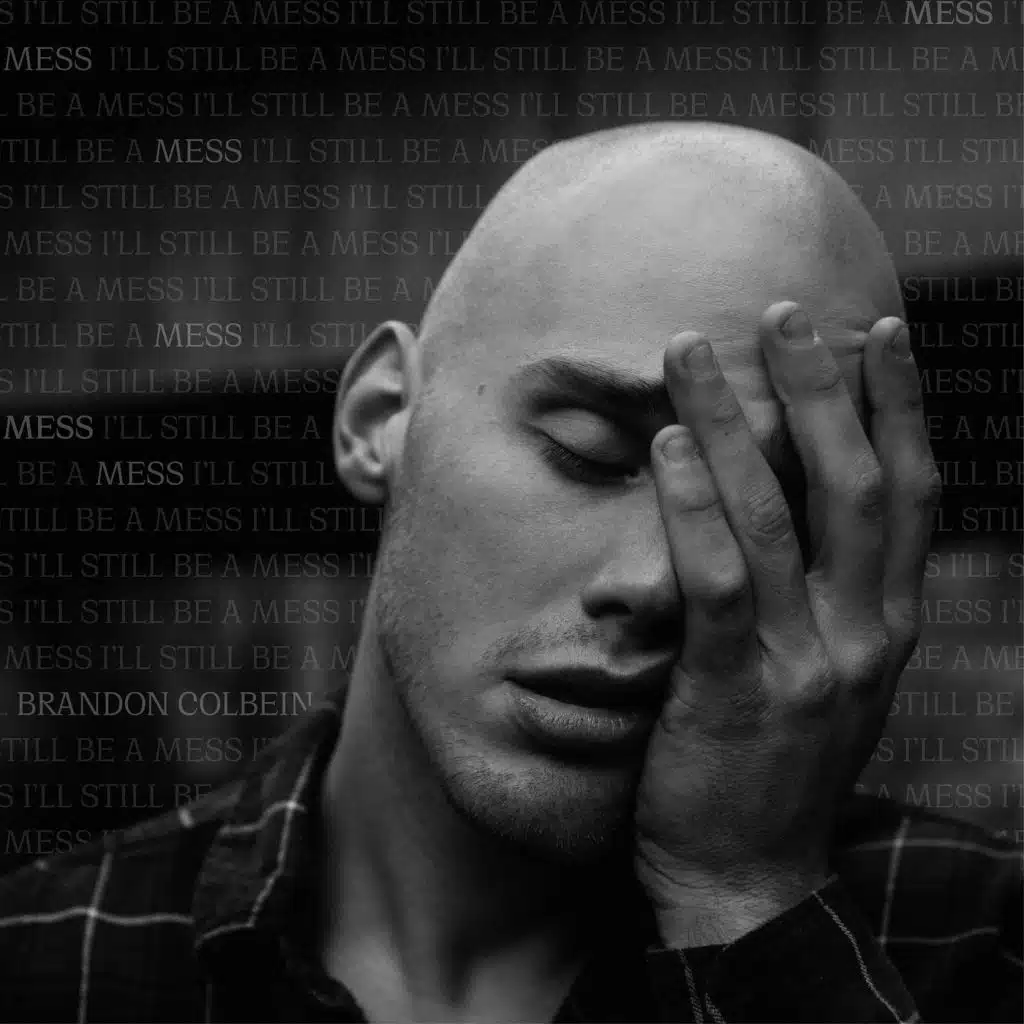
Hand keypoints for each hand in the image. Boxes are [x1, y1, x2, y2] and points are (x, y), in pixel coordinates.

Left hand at [632, 302, 940, 946]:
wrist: (749, 876)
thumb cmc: (778, 761)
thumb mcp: (831, 674)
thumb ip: (829, 595)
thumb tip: (798, 504)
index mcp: (892, 623)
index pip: (914, 495)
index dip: (902, 408)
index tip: (881, 333)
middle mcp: (865, 632)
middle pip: (855, 484)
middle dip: (821, 390)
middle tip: (784, 312)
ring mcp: (804, 661)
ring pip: (775, 516)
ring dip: (732, 424)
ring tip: (689, 354)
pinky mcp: (732, 688)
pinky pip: (715, 580)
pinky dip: (690, 507)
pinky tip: (663, 448)